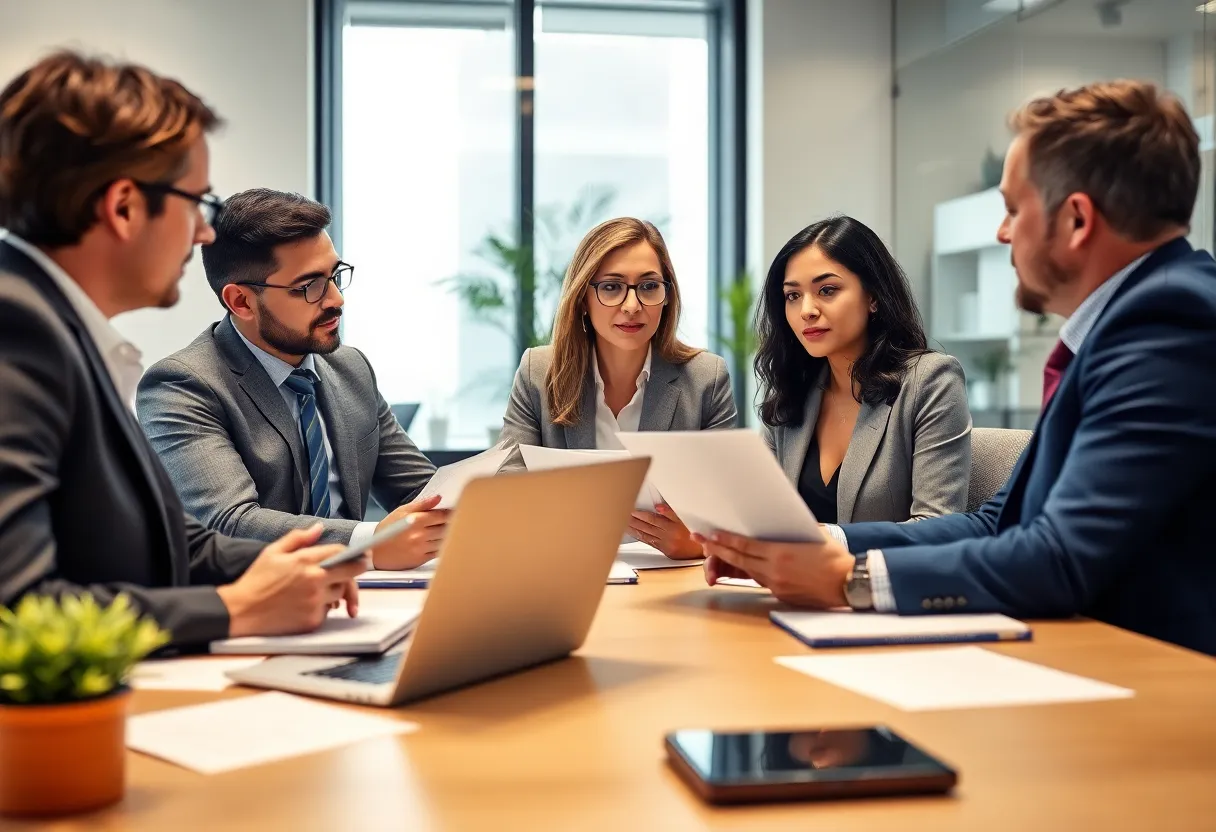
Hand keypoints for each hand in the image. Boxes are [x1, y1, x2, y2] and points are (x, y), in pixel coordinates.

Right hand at [218, 523, 367, 637]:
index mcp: (305, 561)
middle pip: (351, 573)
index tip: (363, 554)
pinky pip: (328, 610)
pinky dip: (323, 606)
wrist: (240, 611)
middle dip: (357, 569)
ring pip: (340, 592)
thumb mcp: (272, 552)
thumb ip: (298, 538)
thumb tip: (319, 527)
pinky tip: (308, 603)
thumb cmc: (256, 579)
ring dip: (336, 589)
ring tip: (321, 587)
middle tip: (360, 566)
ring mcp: (315, 602)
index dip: (354, 552)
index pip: (340, 552)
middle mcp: (314, 581)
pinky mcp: (313, 620)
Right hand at [371, 495, 450, 569]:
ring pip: (443, 540)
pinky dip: (440, 546)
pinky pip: (438, 552)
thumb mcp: (401, 511)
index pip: (442, 516)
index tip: (453, 511)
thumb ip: (422, 504)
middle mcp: (419, 535)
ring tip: (441, 531)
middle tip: (451, 521)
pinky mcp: (420, 560)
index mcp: (415, 521)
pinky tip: (435, 541)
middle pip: (446, 528)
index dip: (450, 513)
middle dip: (450, 524)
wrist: (375, 551)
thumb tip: (438, 498)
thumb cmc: (388, 529)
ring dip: (446, 535)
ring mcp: (421, 549)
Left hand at [627, 504, 701, 558]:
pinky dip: (642, 537)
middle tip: (622, 515)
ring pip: (646, 535)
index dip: (641, 514)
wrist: (706, 550)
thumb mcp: (688, 519)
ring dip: (635, 529)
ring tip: (624, 523)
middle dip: (634, 521)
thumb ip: (672, 512)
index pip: (652, 519)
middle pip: (646, 527)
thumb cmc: (698, 532)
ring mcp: (665, 545)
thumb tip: (658, 507)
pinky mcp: (666, 551)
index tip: (631, 510)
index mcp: (673, 527)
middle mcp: (667, 537)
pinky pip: (650, 542)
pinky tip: (635, 533)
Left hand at [692, 530, 854, 607]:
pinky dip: (751, 572)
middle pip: (738, 559)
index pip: (744, 546)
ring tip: (716, 552)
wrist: (848, 584)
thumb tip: (775, 523)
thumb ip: (790, 532)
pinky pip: (761, 581)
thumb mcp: (813, 536)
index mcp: (781, 553)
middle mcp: (774, 570)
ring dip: (731, 561)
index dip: (724, 540)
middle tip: (700, 540)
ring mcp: (776, 584)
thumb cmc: (834, 558)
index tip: (710, 533)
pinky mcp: (781, 595)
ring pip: (747, 571)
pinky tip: (744, 565)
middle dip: (717, 549)